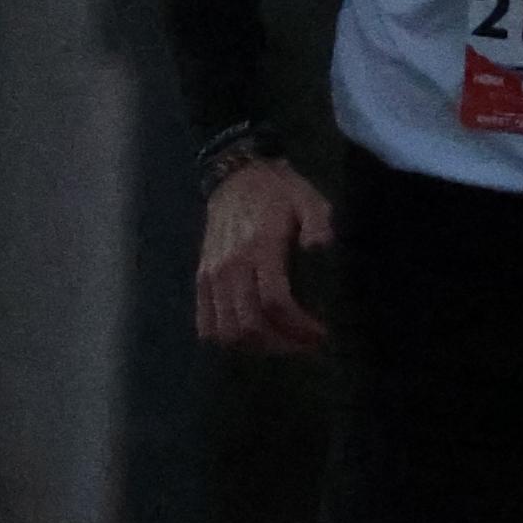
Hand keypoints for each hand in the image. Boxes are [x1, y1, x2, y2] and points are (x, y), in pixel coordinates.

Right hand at [196, 155, 333, 356]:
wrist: (234, 176)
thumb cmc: (277, 191)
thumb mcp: (307, 197)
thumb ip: (318, 221)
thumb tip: (320, 246)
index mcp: (260, 247)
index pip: (275, 302)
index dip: (299, 326)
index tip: (320, 332)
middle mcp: (232, 265)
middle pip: (251, 324)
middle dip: (282, 343)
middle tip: (306, 344)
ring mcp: (212, 274)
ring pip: (227, 330)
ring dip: (257, 346)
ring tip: (282, 342)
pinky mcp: (201, 278)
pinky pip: (205, 322)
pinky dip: (227, 339)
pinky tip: (252, 338)